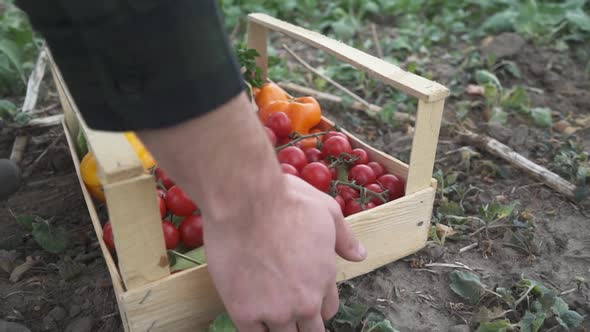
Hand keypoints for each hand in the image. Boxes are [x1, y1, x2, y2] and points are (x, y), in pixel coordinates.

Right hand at [136, 92, 365, 330]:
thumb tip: (359, 255)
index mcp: (324, 279)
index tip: (308, 297)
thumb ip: (344, 237)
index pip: (328, 309)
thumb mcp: (327, 211)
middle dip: (304, 323)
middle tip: (291, 311)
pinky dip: (255, 329)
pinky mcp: (243, 311)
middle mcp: (303, 302)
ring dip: (281, 327)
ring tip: (272, 315)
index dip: (319, 304)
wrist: (246, 201)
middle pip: (310, 330)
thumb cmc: (287, 200)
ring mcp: (274, 310)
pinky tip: (252, 319)